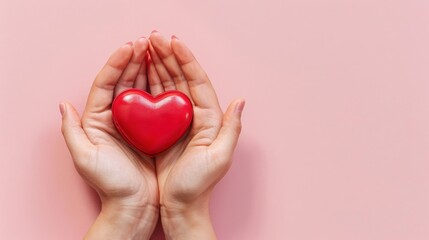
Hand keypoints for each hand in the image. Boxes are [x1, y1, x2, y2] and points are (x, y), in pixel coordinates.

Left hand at [60, 38, 158, 239]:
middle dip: (133, 59)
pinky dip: (159, 86)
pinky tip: (167, 75)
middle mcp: (114, 118)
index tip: (130, 47)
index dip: (117, 63)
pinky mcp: (151, 129)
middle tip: (147, 42)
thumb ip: (72, 131)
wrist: (134, 205)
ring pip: (139, 88)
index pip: (106, 83)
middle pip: (123, 81)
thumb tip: (63, 105)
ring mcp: (134, 122)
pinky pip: (155, 102)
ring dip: (147, 68)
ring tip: (157, 50)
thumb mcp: (85, 158)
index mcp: (97, 120)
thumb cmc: (111, 185)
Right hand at [147, 31, 244, 238]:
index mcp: (210, 119)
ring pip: (168, 85)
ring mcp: (177, 121)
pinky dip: (148, 83)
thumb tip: (240, 100)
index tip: (173, 42)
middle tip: (154, 37)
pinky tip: (139, 72)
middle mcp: (195, 116)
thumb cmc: (198, 186)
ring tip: (146, 47)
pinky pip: (156, 100)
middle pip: (182, 78)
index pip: (198, 81)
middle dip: (168, 56)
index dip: (186, 60)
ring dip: (158, 65)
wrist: (180, 207)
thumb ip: (231, 129)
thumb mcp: (219, 159)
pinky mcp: (163, 128)